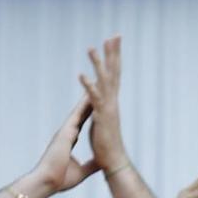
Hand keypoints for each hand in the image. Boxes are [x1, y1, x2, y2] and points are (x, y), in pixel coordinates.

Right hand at [22, 95, 98, 197]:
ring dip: (86, 99)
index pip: (82, 122)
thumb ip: (90, 166)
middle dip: (88, 100)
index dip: (90, 113)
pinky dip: (82, 107)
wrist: (46, 183)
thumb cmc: (60, 179)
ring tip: (94, 85)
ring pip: (78, 111)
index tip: (97, 103)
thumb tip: (101, 164)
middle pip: (80, 112)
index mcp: (69, 140)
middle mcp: (66, 132)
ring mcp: (64, 131)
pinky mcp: (64, 134)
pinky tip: (89, 97)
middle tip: (96, 86)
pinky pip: (75, 117)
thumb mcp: (82, 172)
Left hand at [80, 36, 130, 178]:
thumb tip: (100, 109)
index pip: (114, 76)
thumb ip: (101, 114)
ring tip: (92, 47)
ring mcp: (108, 109)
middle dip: (114, 54)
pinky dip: (88, 86)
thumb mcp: (102, 125)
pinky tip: (82, 75)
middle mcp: (113, 102)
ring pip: (104, 82)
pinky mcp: (101, 117)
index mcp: (111, 103)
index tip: (115, 42)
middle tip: (115, 35)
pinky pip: (94, 99)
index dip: (115, 59)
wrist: (113, 163)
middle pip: (114, 73)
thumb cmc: (107, 148)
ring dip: (98, 64)